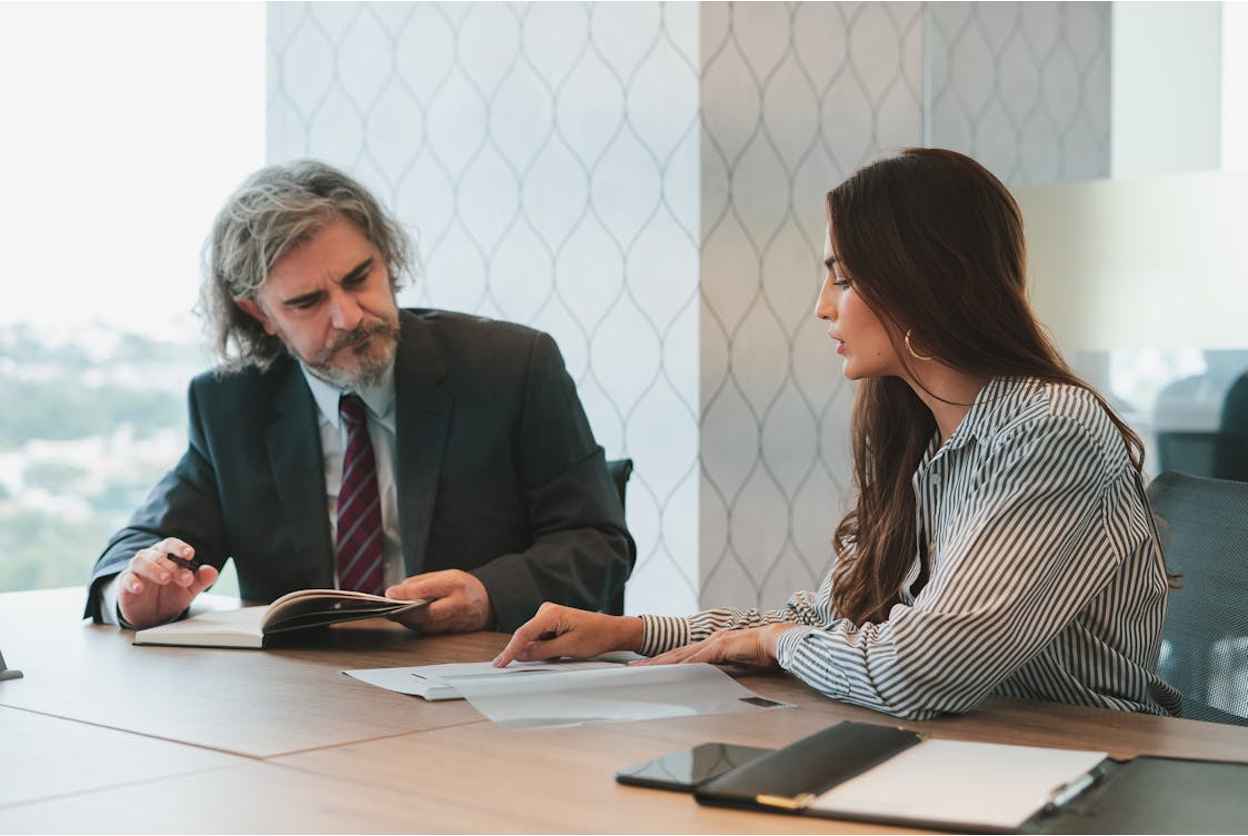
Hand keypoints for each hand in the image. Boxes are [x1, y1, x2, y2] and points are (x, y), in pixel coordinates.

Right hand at [117, 538, 218, 629]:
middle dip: (173, 566)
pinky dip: (132, 582)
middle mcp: (150, 558)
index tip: (190, 554)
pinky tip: (139, 588)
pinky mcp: (124, 583)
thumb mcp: (188, 589)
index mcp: (166, 555)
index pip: (171, 545)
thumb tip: (212, 571)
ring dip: (154, 569)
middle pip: (159, 556)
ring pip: (141, 562)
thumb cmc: (169, 594)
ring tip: (165, 578)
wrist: (150, 613)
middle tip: (184, 578)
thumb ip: (200, 580)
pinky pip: (126, 578)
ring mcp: (136, 570)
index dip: (180, 547)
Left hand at [385, 569, 495, 633]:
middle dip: (405, 613)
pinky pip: (433, 631)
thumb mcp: (446, 575)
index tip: (390, 593)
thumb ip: (422, 582)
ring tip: (395, 616)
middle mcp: (459, 604)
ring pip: (429, 626)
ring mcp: (459, 621)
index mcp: (456, 584)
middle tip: (390, 610)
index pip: (428, 590)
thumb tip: (399, 591)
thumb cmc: (466, 586)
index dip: (407, 593)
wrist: (490, 600)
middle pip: (428, 613)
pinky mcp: (456, 632)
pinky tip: (409, 622)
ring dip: (409, 622)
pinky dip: (418, 627)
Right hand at [492, 602, 642, 666]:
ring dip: (539, 651)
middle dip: (526, 652)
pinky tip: (560, 650)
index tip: (499, 663)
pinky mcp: (552, 623)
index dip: (509, 650)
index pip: (523, 634)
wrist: (613, 630)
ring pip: (533, 639)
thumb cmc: (596, 635)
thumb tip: (520, 654)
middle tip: (536, 663)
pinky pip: (540, 638)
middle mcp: (547, 611)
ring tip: (563, 652)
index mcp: (550, 614)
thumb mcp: (568, 647)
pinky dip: (545, 648)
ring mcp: (549, 616)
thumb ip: (542, 651)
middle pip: (526, 636)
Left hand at [633, 624, 788, 668]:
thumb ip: (724, 669)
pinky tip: (671, 670)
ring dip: (661, 662)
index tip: (648, 666)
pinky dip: (682, 665)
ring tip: (643, 669)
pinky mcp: (721, 647)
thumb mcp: (738, 664)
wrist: (777, 642)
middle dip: (653, 661)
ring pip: (681, 655)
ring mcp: (714, 643)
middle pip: (675, 653)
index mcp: (712, 645)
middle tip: (634, 667)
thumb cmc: (762, 654)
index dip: (664, 661)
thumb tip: (713, 680)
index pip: (683, 655)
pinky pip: (698, 659)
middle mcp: (709, 641)